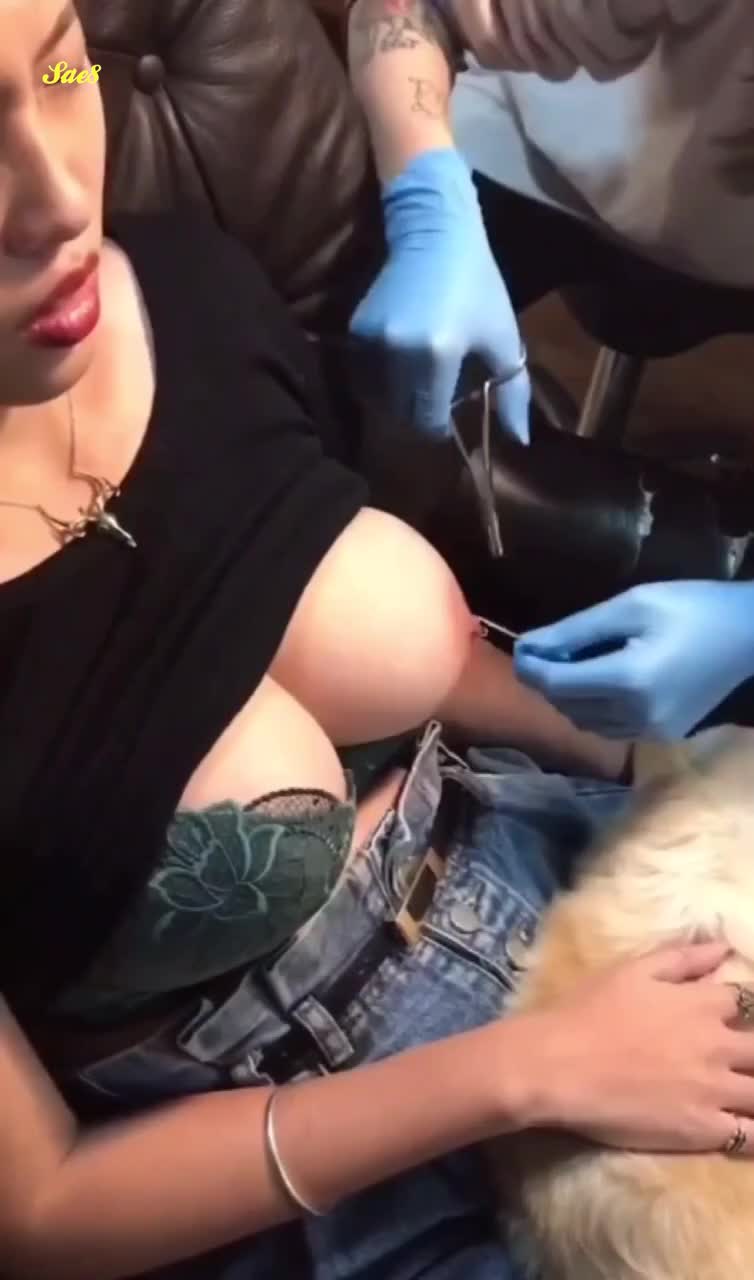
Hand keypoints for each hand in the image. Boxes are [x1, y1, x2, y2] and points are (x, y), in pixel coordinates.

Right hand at [350, 147, 529, 442]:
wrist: (433, 229)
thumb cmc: (477, 284)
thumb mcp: (504, 339)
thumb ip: (512, 394)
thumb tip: (520, 442)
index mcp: (437, 357)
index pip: (428, 421)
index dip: (440, 424)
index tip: (452, 409)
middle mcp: (398, 354)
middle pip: (402, 413)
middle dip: (420, 410)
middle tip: (439, 389)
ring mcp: (371, 342)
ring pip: (380, 398)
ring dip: (399, 396)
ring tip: (420, 374)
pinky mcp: (355, 331)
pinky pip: (366, 374)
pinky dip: (383, 377)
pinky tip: (402, 358)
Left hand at [513, 580, 753, 739]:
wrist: (748, 634)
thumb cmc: (690, 608)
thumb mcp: (630, 606)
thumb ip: (575, 630)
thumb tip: (528, 647)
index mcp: (629, 680)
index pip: (558, 685)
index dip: (530, 669)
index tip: (520, 649)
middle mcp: (638, 715)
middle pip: (567, 706)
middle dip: (547, 681)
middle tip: (543, 651)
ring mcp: (652, 731)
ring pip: (585, 722)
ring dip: (568, 697)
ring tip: (571, 664)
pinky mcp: (663, 735)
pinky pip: (610, 727)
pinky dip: (593, 708)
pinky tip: (600, 681)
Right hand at [532, 941, 753, 1153]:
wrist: (558, 1064)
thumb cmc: (588, 1011)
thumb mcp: (633, 970)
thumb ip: (683, 959)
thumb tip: (724, 948)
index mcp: (703, 1004)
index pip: (747, 1000)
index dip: (742, 1009)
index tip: (734, 1017)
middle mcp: (718, 1045)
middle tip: (741, 1058)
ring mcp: (714, 1090)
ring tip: (745, 1090)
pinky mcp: (703, 1130)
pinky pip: (750, 1136)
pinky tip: (747, 1128)